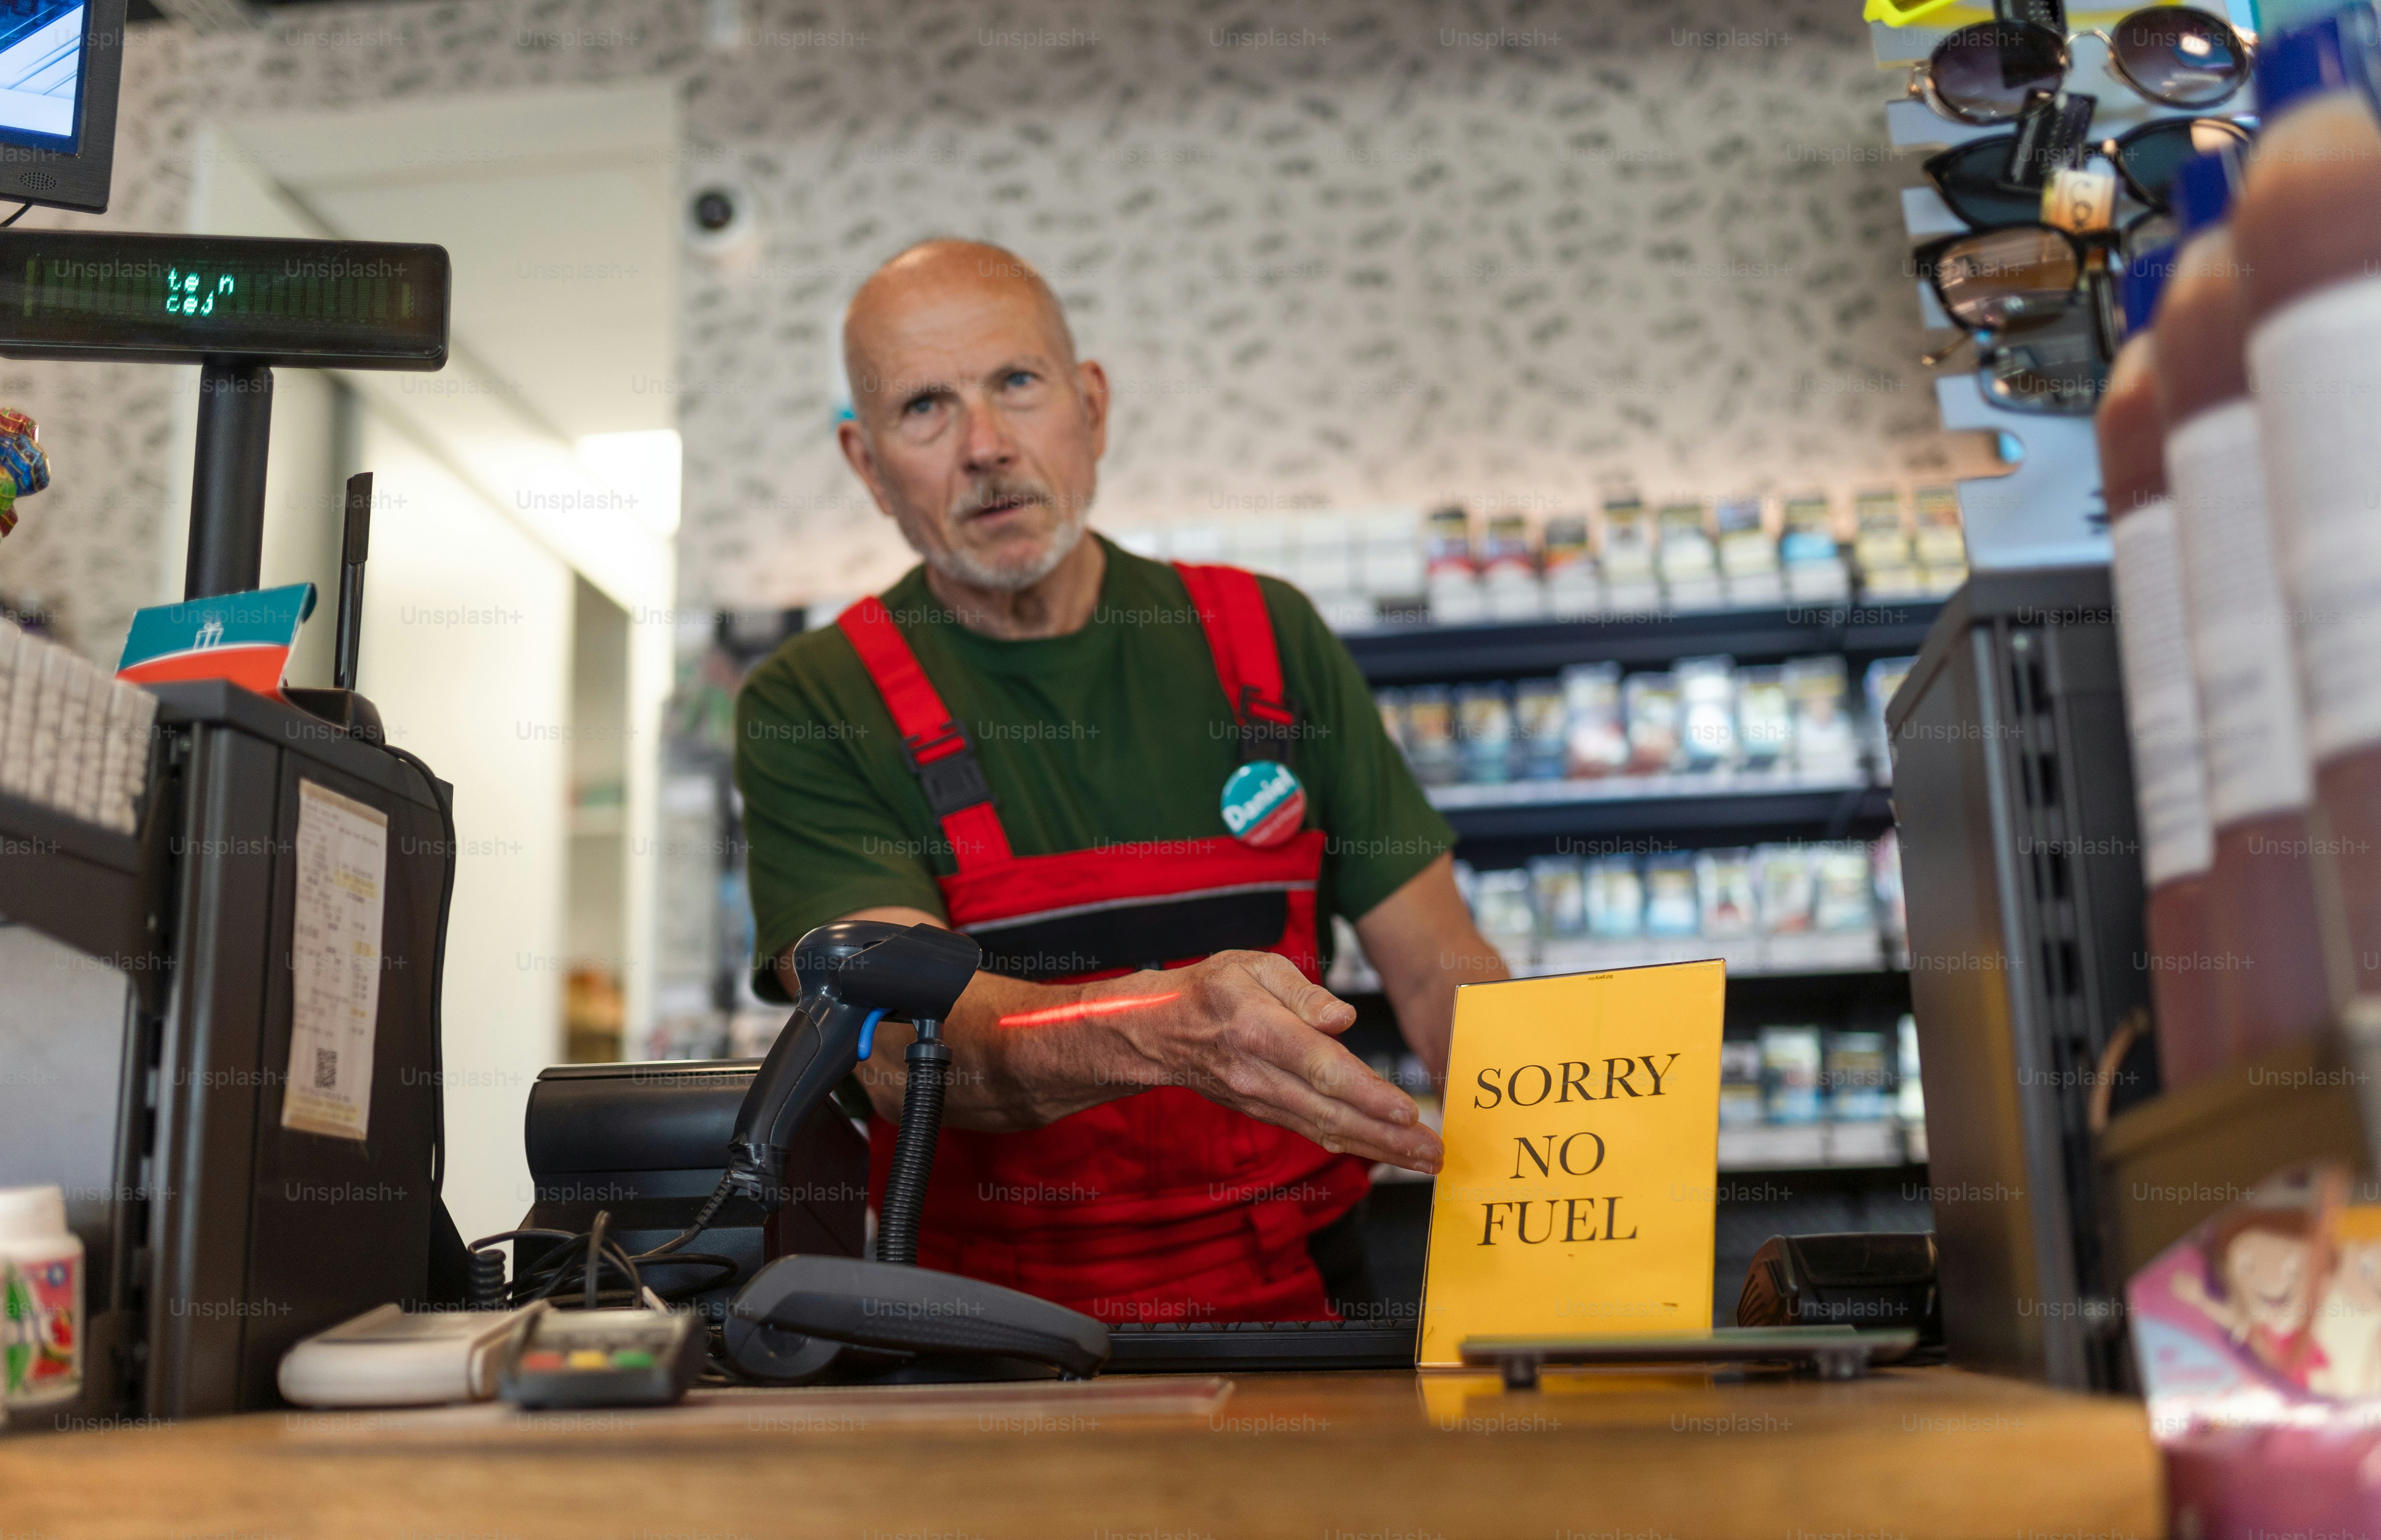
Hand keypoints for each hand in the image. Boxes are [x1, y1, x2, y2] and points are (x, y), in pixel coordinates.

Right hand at [1097, 950, 1442, 1173]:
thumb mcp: (1252, 964)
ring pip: (1326, 1130)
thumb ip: (1302, 991)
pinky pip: (1313, 1131)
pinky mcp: (1265, 1112)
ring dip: (1379, 1150)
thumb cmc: (1211, 988)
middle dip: (1389, 1137)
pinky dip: (1352, 1144)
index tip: (1407, 1112)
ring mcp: (1262, 1100)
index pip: (1322, 1067)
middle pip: (1333, 1111)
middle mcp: (1261, 1075)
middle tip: (1434, 1153)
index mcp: (1261, 1030)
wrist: (1157, 1032)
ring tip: (1424, 1161)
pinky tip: (1385, 1152)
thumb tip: (1345, 1018)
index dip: (1367, 1093)